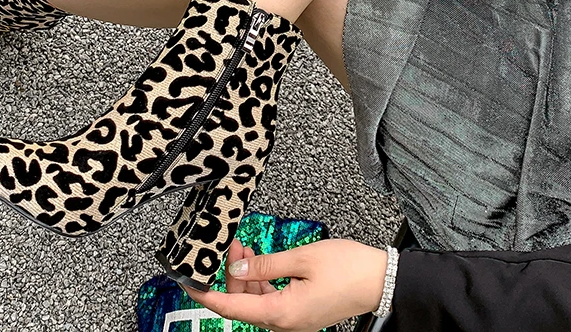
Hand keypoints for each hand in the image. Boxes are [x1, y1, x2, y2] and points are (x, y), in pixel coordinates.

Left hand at [184, 238, 387, 331]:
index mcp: (283, 314)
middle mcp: (286, 323)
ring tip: (243, 247)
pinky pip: (272, 300)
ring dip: (246, 276)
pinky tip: (260, 261)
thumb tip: (238, 269)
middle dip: (231, 275)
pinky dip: (262, 281)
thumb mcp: (302, 259)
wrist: (381, 280)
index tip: (189, 283)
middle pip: (244, 305)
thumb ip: (266, 265)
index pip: (233, 309)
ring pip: (257, 302)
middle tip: (230, 245)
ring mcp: (294, 319)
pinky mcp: (302, 311)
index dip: (208, 295)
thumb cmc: (348, 269)